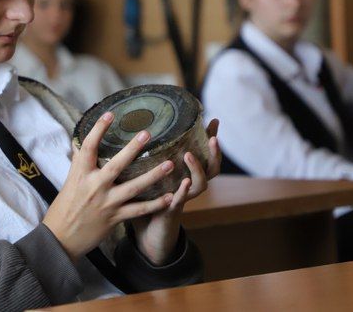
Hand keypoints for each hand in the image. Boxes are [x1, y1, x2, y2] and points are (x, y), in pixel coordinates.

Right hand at [43, 112, 178, 261]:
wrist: (62, 237)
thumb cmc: (64, 206)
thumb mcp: (68, 181)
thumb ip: (78, 162)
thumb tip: (79, 143)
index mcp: (80, 174)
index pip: (88, 146)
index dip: (99, 129)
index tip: (110, 114)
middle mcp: (94, 186)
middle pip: (117, 164)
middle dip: (133, 149)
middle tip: (147, 134)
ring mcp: (106, 202)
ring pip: (134, 187)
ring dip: (153, 176)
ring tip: (170, 164)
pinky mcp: (114, 217)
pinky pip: (138, 210)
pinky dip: (155, 204)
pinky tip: (169, 197)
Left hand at [131, 120, 220, 264]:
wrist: (147, 232)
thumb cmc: (148, 200)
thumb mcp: (150, 174)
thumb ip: (149, 155)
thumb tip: (138, 129)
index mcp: (185, 175)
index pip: (204, 154)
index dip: (210, 139)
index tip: (213, 120)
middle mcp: (189, 186)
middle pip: (211, 168)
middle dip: (214, 153)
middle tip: (213, 137)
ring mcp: (183, 199)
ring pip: (200, 184)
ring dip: (197, 169)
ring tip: (189, 154)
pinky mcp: (172, 211)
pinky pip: (180, 200)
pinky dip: (183, 191)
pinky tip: (185, 182)